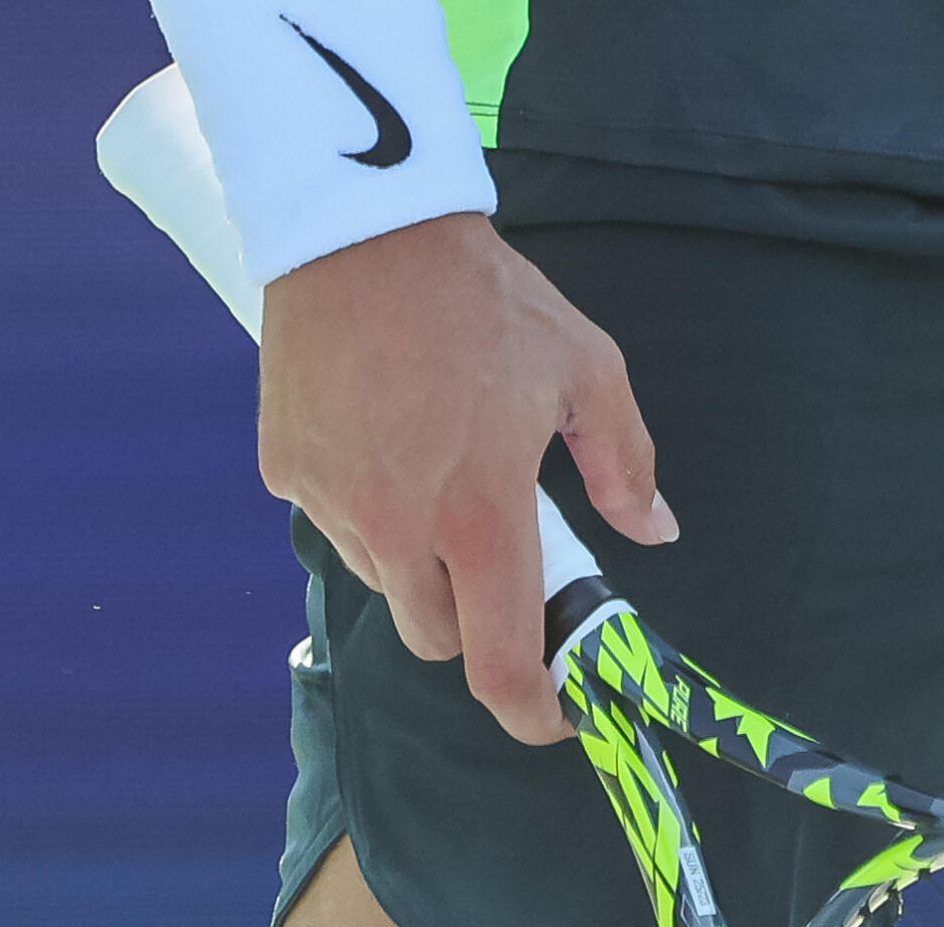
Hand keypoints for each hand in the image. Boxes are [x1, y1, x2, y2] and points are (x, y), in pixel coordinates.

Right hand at [260, 212, 673, 741]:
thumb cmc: (486, 298)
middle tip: (494, 541)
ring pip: (385, 579)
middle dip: (474, 613)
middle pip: (438, 636)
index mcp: (480, 514)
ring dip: (418, 554)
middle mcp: (399, 529)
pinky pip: (334, 519)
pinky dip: (365, 501)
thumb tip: (657, 530)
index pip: (499, 664)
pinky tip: (384, 432)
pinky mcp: (287, 474)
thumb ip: (623, 459)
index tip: (554, 712)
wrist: (367, 232)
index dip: (531, 710)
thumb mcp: (583, 364)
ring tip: (438, 460)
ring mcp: (333, 506)